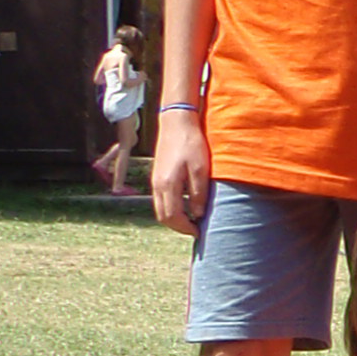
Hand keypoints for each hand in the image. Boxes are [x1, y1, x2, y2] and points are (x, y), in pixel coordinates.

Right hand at [150, 111, 212, 235]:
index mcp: (168, 185)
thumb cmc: (191, 144)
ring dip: (174, 219)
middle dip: (179, 227)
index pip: (173, 217)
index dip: (186, 228)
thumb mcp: (201, 169)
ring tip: (192, 221)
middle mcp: (158, 185)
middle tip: (196, 230)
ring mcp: (156, 180)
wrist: (177, 124)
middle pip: (163, 216)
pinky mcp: (158, 176)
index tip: (200, 232)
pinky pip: (161, 199)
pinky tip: (185, 206)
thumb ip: (199, 193)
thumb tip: (198, 214)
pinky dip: (171, 208)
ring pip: (160, 209)